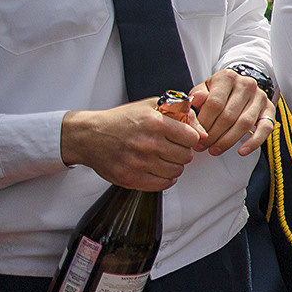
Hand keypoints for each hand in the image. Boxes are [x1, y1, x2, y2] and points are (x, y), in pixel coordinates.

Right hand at [60, 96, 203, 191]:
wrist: (89, 136)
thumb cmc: (121, 120)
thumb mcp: (151, 106)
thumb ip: (181, 114)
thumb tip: (202, 132)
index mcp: (154, 122)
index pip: (192, 138)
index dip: (189, 138)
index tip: (182, 138)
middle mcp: (147, 143)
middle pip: (186, 156)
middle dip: (182, 152)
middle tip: (171, 149)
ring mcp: (139, 163)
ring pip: (176, 171)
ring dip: (173, 166)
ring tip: (163, 158)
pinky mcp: (130, 178)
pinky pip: (163, 185)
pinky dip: (164, 179)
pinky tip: (157, 169)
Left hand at [186, 68, 273, 156]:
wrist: (238, 87)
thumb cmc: (217, 92)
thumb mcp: (203, 90)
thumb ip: (197, 96)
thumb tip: (195, 101)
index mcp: (227, 77)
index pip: (214, 103)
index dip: (204, 123)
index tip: (196, 135)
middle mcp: (246, 84)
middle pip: (229, 115)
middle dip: (214, 135)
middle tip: (203, 146)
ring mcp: (260, 97)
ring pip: (245, 123)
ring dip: (228, 140)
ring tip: (215, 150)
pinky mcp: (269, 109)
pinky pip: (265, 128)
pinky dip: (254, 142)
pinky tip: (242, 151)